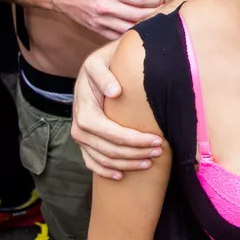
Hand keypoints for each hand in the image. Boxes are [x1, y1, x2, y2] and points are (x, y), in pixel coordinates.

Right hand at [52, 0, 163, 39]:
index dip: (154, 1)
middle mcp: (107, 7)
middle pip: (139, 15)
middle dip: (153, 12)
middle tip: (159, 9)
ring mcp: (102, 21)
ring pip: (130, 28)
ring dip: (143, 25)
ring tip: (150, 19)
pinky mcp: (96, 29)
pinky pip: (116, 36)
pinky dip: (128, 33)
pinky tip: (135, 28)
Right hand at [71, 42, 162, 178]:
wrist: (94, 67)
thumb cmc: (103, 64)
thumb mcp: (99, 63)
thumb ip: (104, 75)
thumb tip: (115, 92)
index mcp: (84, 110)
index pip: (111, 132)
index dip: (134, 140)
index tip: (158, 139)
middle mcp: (79, 127)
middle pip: (109, 149)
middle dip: (136, 153)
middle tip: (161, 151)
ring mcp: (80, 137)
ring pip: (103, 159)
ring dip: (127, 164)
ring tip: (150, 162)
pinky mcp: (84, 142)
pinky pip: (91, 162)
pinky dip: (104, 171)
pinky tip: (120, 176)